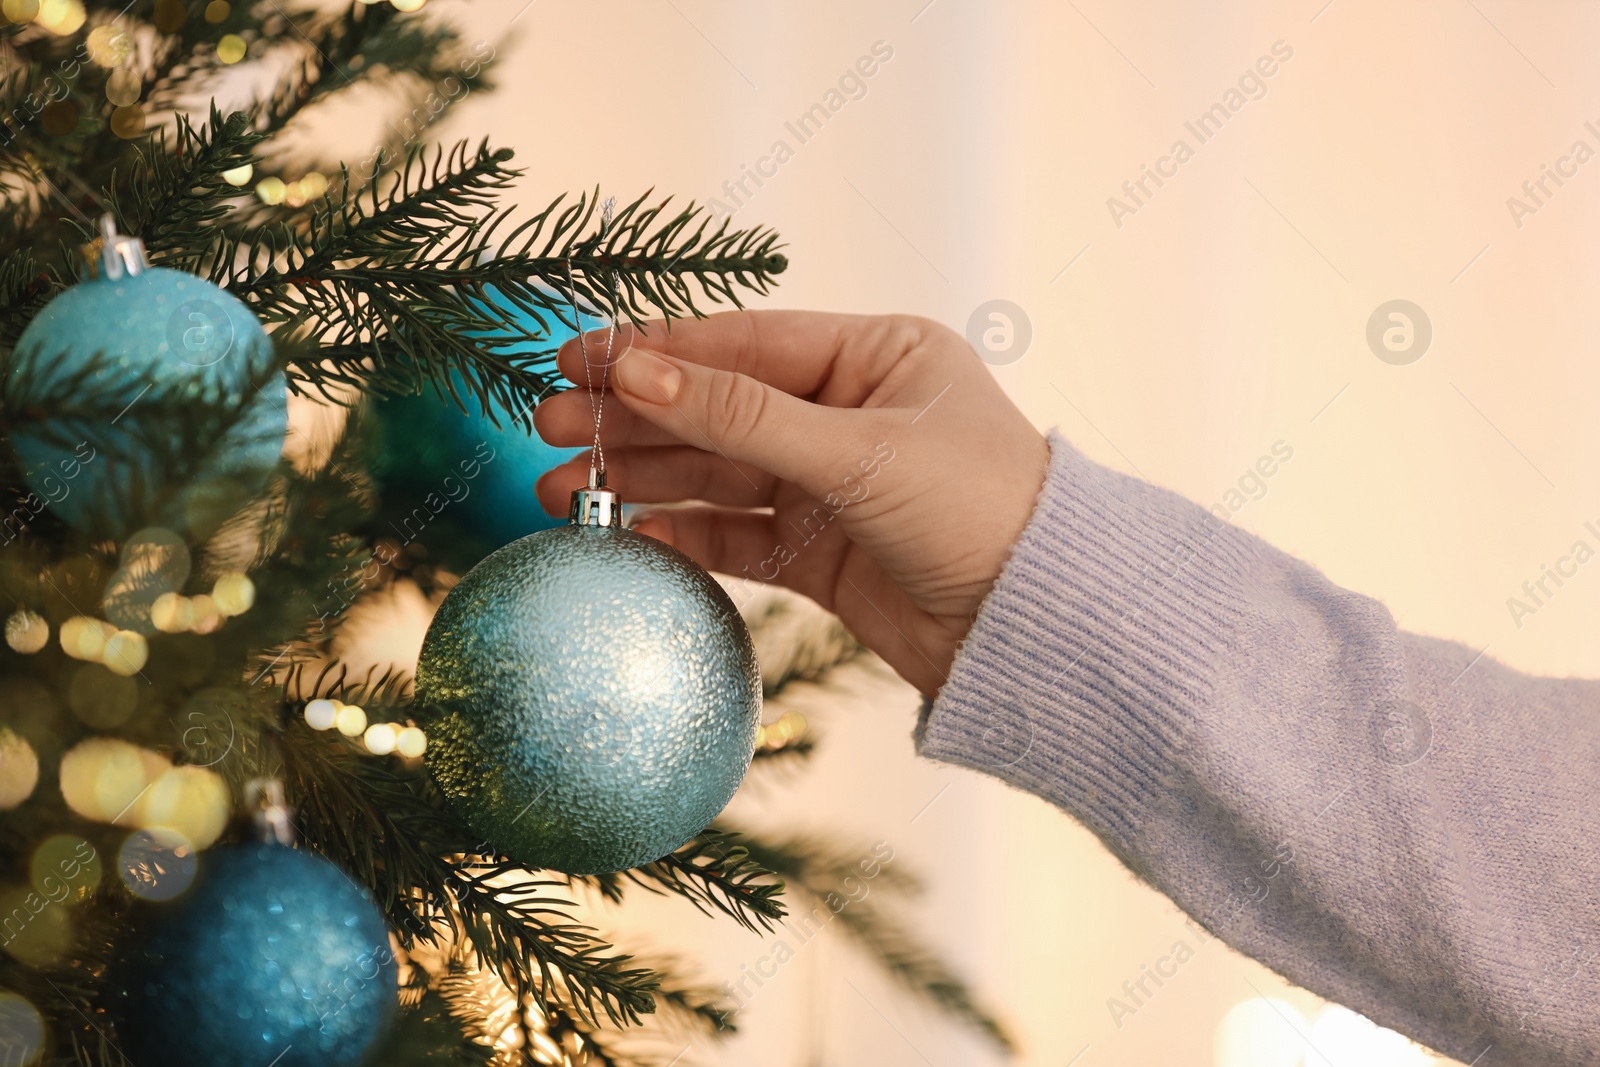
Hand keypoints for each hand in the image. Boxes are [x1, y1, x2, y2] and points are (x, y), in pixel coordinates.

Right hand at [534, 311, 1048, 696]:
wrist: (1038, 629)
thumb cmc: (977, 510)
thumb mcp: (857, 452)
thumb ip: (742, 417)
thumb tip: (637, 373)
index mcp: (876, 358)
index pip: (743, 344)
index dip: (655, 350)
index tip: (575, 358)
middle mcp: (849, 413)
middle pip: (718, 407)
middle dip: (633, 418)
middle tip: (548, 427)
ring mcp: (832, 485)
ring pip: (718, 474)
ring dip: (642, 479)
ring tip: (559, 489)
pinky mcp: (823, 554)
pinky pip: (737, 536)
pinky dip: (683, 536)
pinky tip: (627, 535)